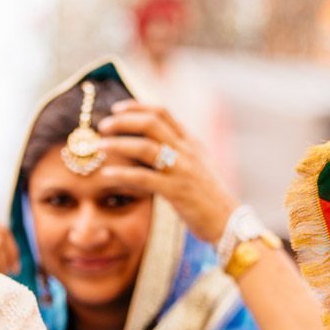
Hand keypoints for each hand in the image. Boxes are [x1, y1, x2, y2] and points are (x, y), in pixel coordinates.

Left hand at [97, 102, 236, 243]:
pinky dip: (123, 174)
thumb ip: (181, 152)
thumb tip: (158, 144)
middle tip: (103, 125)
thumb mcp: (199, 167)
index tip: (117, 108)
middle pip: (151, 123)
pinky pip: (145, 178)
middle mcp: (187, 152)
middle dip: (124, 120)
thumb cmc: (211, 198)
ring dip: (118, 144)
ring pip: (145, 147)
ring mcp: (182, 170)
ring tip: (99, 146)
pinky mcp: (177, 191)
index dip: (137, 106)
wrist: (229, 223)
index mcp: (191, 143)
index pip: (163, 113)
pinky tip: (107, 174)